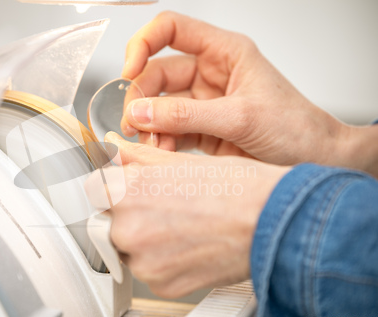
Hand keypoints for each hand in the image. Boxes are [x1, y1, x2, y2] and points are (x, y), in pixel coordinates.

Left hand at [85, 132, 289, 297]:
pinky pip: (150, 271)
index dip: (113, 187)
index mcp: (128, 192)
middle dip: (129, 214)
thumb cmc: (236, 188)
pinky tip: (189, 244)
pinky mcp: (162, 285)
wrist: (272, 221)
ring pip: (130, 248)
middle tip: (164, 206)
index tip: (124, 189)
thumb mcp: (179, 160)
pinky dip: (163, 260)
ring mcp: (144, 262)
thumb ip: (136, 157)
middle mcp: (129, 230)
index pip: (94, 189)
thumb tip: (114, 150)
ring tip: (182, 224)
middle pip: (110, 221)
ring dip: (146, 239)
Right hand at [120, 11, 374, 171]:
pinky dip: (160, 142)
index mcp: (224, 53)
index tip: (129, 71)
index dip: (143, 44)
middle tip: (136, 124)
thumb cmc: (295, 128)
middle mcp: (210, 74)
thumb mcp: (240, 117)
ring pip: (159, 106)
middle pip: (157, 74)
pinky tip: (162, 153)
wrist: (314, 161)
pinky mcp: (201, 130)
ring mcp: (203, 103)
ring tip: (152, 145)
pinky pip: (169, 131)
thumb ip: (186, 115)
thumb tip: (140, 113)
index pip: (171, 30)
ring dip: (149, 126)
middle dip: (142, 99)